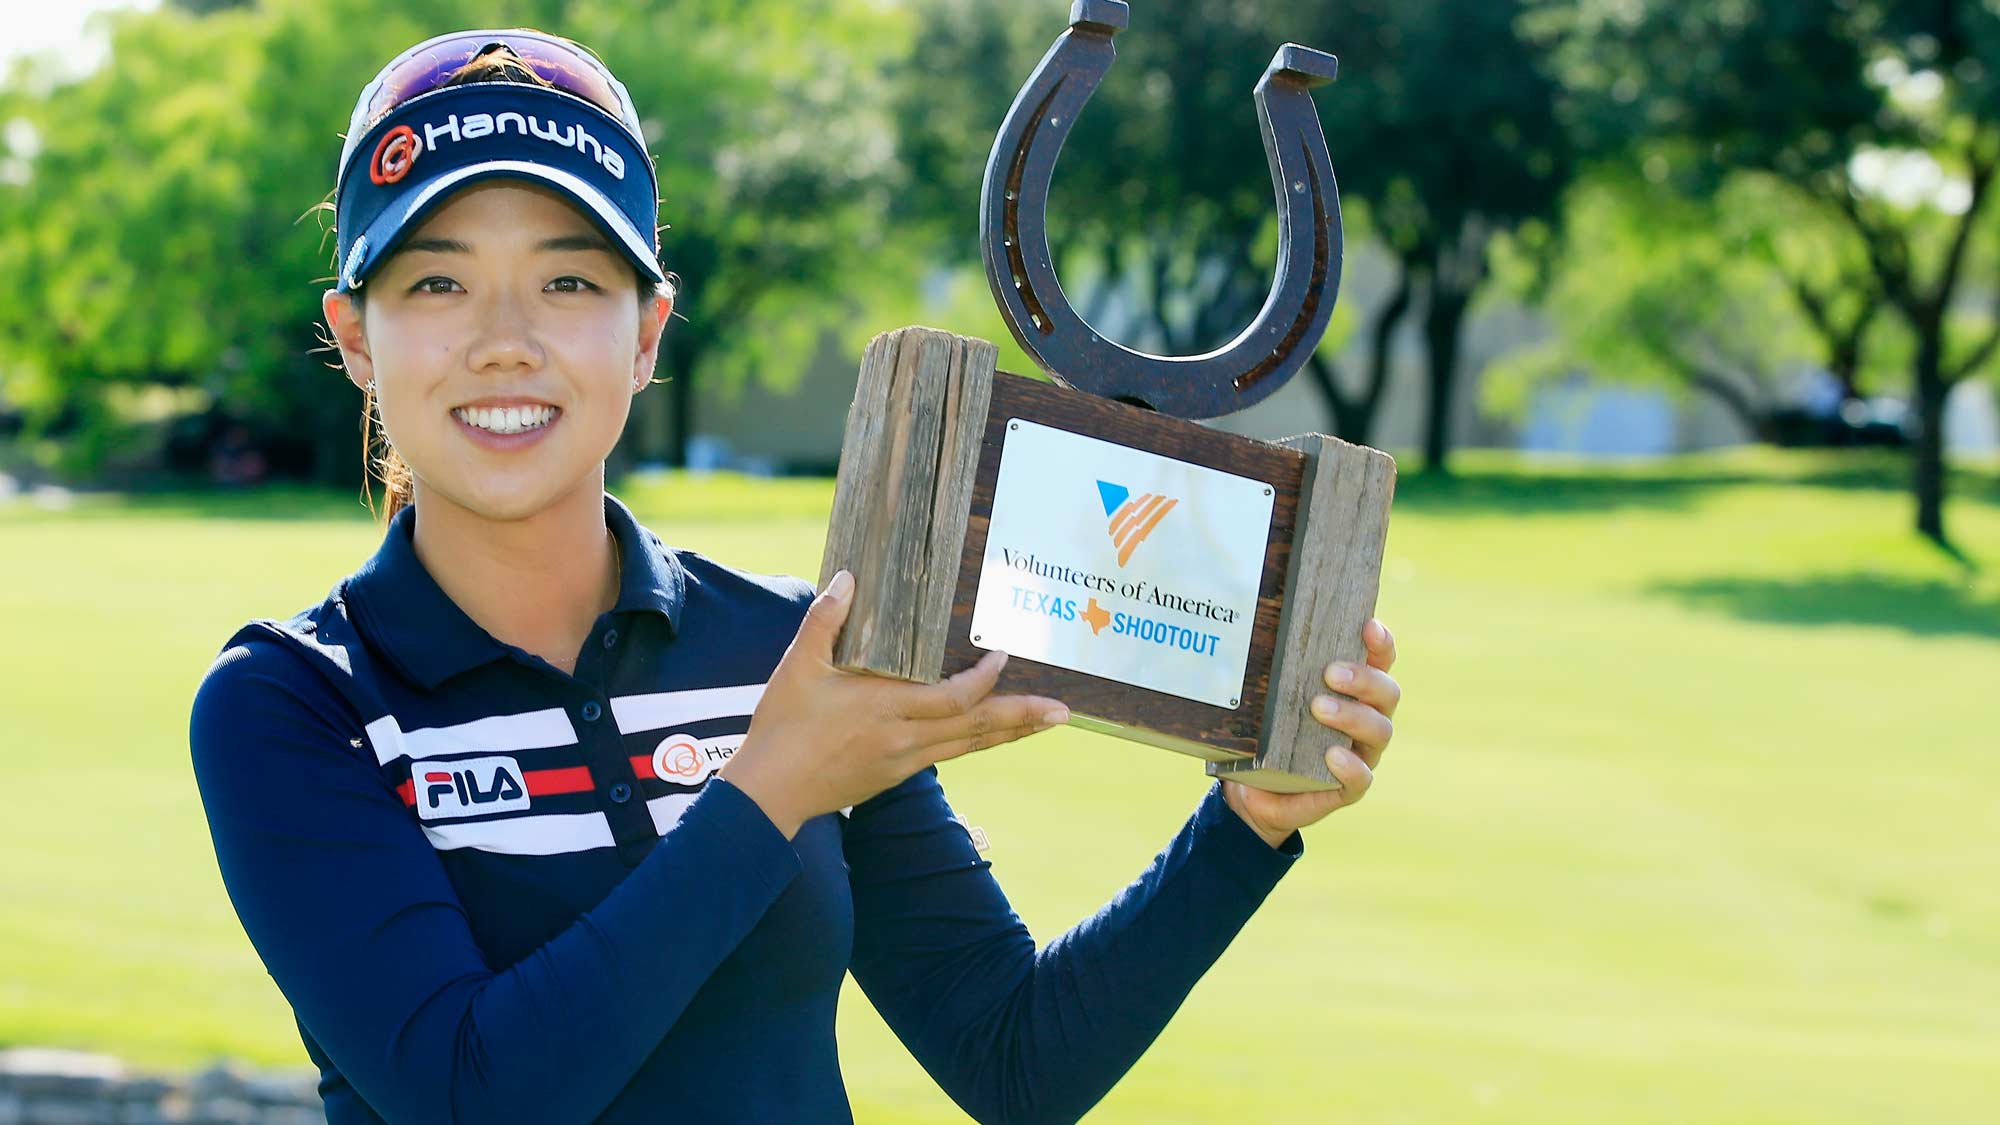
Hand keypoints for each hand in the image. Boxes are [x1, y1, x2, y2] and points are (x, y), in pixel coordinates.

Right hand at [720, 570, 1070, 838]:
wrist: (768, 794)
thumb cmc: (782, 727)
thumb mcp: (797, 667)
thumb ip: (826, 620)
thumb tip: (850, 577)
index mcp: (885, 710)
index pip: (954, 698)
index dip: (985, 681)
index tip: (1003, 657)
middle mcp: (904, 740)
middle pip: (978, 729)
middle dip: (1023, 717)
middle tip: (1064, 711)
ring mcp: (904, 762)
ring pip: (971, 746)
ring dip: (1011, 733)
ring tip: (1047, 723)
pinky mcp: (896, 776)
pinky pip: (950, 755)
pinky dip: (977, 741)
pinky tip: (991, 734)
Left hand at [1222, 617, 1399, 847]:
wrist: (1252, 789)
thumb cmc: (1267, 732)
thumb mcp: (1269, 699)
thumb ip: (1273, 672)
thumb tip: (1252, 635)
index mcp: (1355, 691)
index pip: (1380, 661)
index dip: (1381, 643)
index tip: (1368, 627)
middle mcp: (1367, 719)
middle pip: (1387, 693)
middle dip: (1364, 678)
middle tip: (1330, 673)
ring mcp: (1362, 753)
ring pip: (1380, 731)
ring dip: (1353, 716)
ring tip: (1319, 708)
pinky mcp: (1349, 787)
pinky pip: (1361, 777)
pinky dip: (1350, 765)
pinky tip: (1332, 754)